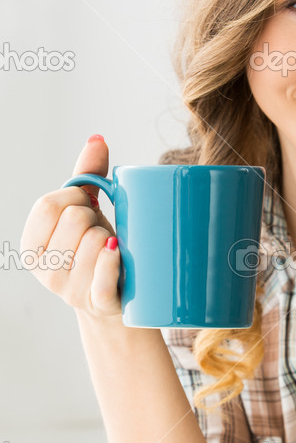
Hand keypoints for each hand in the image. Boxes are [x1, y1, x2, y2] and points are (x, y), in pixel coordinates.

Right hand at [20, 136, 121, 318]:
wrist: (116, 298)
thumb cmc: (96, 248)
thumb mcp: (85, 212)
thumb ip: (86, 176)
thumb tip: (98, 139)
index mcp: (31, 246)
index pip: (49, 206)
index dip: (74, 198)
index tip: (87, 205)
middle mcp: (45, 271)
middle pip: (75, 221)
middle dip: (95, 219)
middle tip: (100, 232)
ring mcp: (70, 291)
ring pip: (95, 242)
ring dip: (110, 239)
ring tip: (110, 250)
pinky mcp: (98, 303)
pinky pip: (103, 276)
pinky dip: (112, 261)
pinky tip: (116, 252)